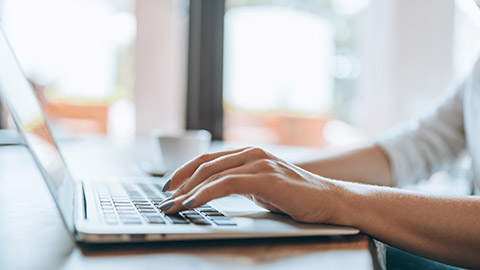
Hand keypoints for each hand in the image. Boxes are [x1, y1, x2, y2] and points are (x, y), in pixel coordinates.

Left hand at [159, 147, 338, 223]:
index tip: (168, 187)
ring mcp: (259, 164)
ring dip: (187, 191)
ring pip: (212, 174)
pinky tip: (192, 203)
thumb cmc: (296, 196)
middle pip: (205, 165)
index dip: (183, 171)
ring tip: (171, 206)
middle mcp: (251, 154)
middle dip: (179, 183)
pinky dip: (205, 193)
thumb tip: (211, 191)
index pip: (208, 160)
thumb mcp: (260, 186)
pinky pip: (227, 184)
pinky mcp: (266, 178)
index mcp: (249, 154)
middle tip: (163, 200)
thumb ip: (239, 183)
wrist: (330, 200)